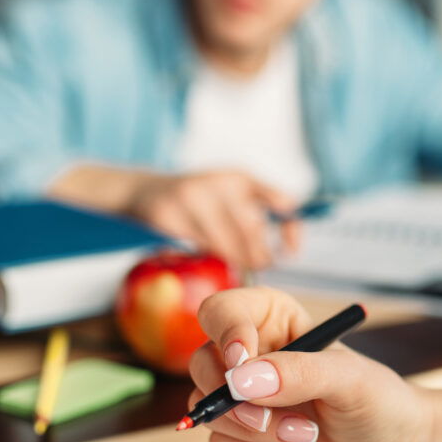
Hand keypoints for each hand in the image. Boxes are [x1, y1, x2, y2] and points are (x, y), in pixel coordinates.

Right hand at [128, 169, 299, 271]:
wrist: (147, 190)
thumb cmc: (200, 198)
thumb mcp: (232, 193)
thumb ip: (260, 209)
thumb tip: (286, 245)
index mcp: (239, 177)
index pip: (278, 200)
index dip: (290, 226)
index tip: (293, 249)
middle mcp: (217, 182)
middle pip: (250, 229)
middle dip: (260, 253)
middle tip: (262, 264)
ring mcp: (191, 197)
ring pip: (225, 242)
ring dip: (238, 259)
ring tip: (244, 264)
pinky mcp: (170, 215)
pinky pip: (200, 245)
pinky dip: (214, 254)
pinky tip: (217, 254)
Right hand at [188, 288, 434, 441]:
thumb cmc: (383, 405)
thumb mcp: (350, 380)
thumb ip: (298, 372)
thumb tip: (241, 379)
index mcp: (277, 323)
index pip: (223, 312)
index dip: (225, 333)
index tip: (242, 360)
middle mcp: (253, 359)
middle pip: (203, 364)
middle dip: (233, 397)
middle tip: (268, 418)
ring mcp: (246, 402)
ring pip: (208, 408)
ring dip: (253, 430)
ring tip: (307, 436)